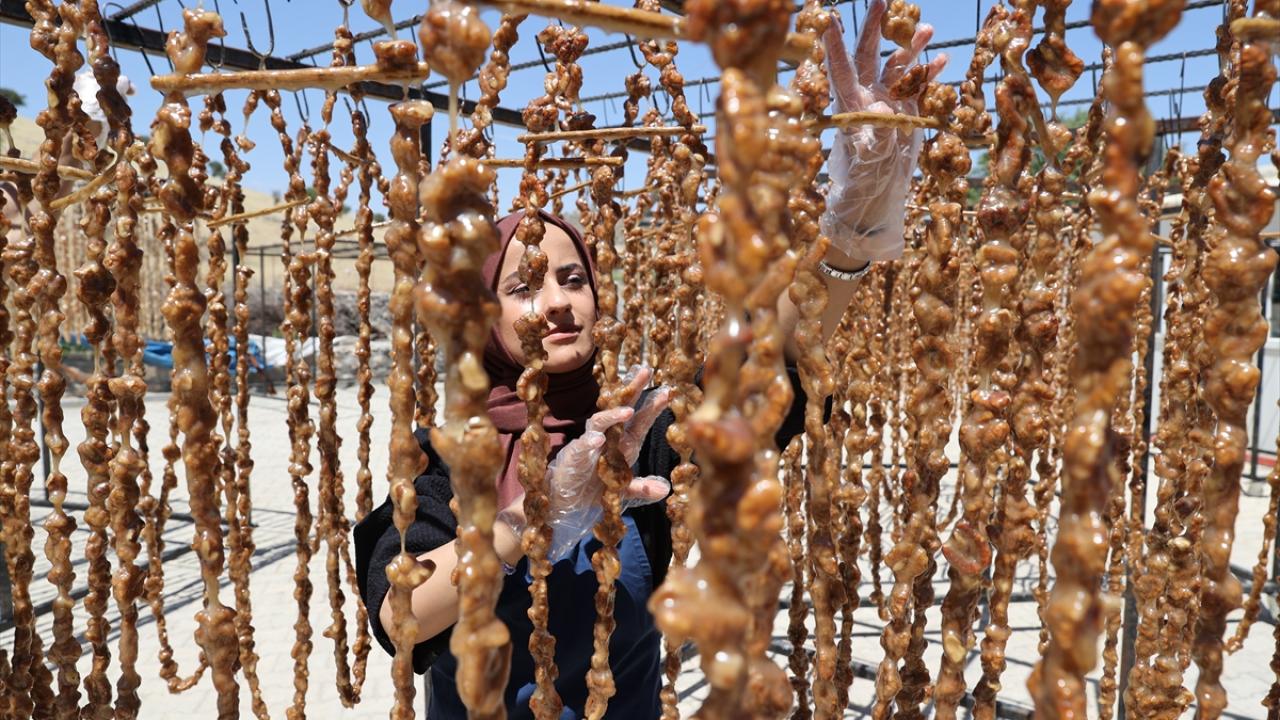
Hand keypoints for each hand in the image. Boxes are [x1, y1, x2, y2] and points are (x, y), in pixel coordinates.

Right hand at [500, 368, 671, 562]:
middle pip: (621, 409)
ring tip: (628, 411)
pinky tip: (598, 440)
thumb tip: (665, 490)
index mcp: (622, 444)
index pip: (639, 422)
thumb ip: (640, 488)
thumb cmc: (594, 487)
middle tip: (645, 370)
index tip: (668, 392)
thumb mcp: (621, 491)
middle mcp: (608, 438)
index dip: (652, 407)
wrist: (565, 499)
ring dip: (613, 416)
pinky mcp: (574, 456)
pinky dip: (590, 442)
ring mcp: (590, 444)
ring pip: (601, 423)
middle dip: (633, 391)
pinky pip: (582, 446)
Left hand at [821, 0, 946, 262]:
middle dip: (875, 28)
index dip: (834, 44)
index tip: (827, 17)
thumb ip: (874, 134)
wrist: (877, 192)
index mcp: (849, 104)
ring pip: (897, 65)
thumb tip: (886, 113)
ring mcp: (886, 99)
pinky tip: (942, 61)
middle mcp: (866, 96)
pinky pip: (916, 84)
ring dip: (911, 48)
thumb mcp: (866, 157)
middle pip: (869, 55)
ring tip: (926, 30)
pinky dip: (927, 73)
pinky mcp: (904, 108)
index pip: (840, 68)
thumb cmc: (861, 177)